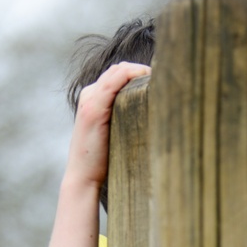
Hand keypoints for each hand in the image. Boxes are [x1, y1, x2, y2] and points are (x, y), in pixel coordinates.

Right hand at [64, 61, 150, 194]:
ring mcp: (90, 100)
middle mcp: (89, 94)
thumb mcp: (116, 133)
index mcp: (93, 98)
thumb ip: (127, 118)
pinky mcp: (93, 109)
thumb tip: (155, 113)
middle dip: (141, 70)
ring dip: (139, 71)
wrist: (84, 178)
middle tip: (163, 78)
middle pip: (118, 69)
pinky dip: (131, 76)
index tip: (158, 81)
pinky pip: (113, 82)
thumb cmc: (103, 160)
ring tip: (158, 80)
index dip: (138, 72)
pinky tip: (146, 81)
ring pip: (117, 71)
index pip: (117, 74)